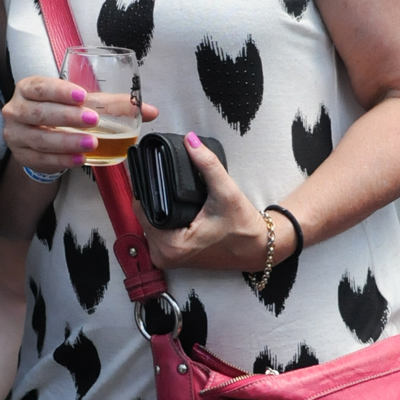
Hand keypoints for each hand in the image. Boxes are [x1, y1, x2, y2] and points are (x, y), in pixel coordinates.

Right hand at [2, 75, 158, 177]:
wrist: (38, 136)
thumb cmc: (62, 112)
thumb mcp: (82, 103)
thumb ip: (114, 104)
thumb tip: (150, 111)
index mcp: (29, 88)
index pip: (41, 87)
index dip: (61, 91)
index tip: (83, 96)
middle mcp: (17, 109)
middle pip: (40, 113)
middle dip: (68, 118)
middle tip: (93, 121)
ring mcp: (16, 134)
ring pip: (40, 139)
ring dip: (67, 142)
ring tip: (91, 143)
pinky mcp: (21, 156)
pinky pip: (41, 159)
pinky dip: (62, 160)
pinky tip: (80, 159)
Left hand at [137, 134, 273, 271]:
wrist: (257, 248)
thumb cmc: (244, 227)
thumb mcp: (227, 193)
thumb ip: (207, 165)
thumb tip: (190, 140)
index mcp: (171, 246)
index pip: (141, 209)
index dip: (144, 186)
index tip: (148, 167)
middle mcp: (164, 256)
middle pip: (142, 215)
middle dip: (150, 193)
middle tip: (158, 172)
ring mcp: (166, 258)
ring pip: (148, 222)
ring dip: (154, 204)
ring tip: (164, 184)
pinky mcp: (172, 256)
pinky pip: (156, 230)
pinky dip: (160, 215)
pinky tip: (167, 200)